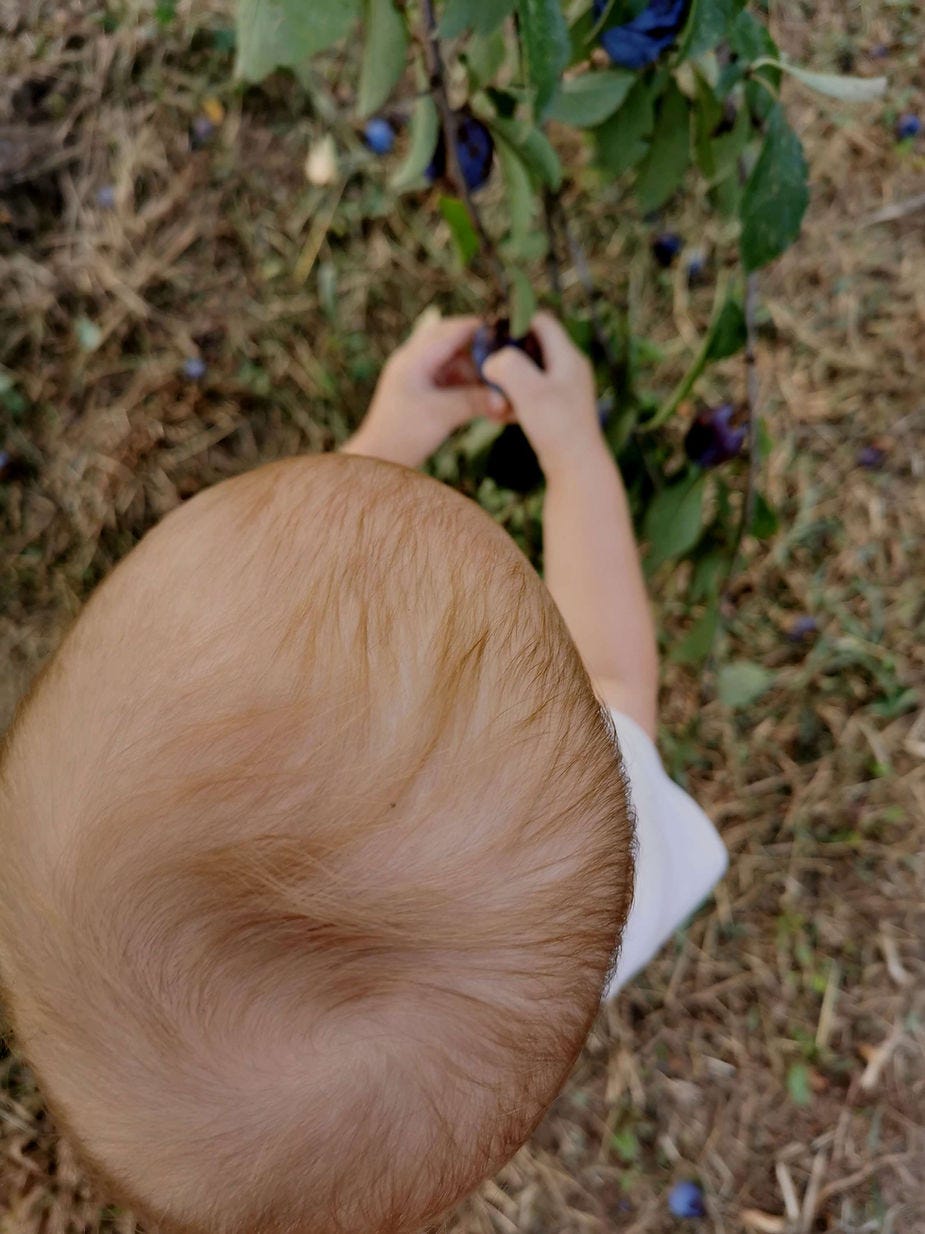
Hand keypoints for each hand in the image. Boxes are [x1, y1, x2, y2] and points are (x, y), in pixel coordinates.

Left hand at [342, 313, 505, 468]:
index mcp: (414, 358)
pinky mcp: (424, 394)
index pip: (452, 330)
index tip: (510, 333)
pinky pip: (453, 383)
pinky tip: (491, 403)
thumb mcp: (441, 415)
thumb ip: (474, 402)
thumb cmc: (400, 435)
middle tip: (509, 361)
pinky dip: (472, 390)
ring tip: (503, 389)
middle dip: (483, 353)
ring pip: (457, 364)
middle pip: (455, 343)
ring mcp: (419, 377)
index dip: (481, 329)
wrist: (377, 460)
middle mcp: (415, 362)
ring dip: (479, 375)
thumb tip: (508, 400)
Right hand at [481, 312, 604, 479]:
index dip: (515, 323)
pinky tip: (505, 412)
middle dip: (509, 355)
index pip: (541, 321)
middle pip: (534, 345)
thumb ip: (507, 365)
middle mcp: (570, 368)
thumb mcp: (528, 390)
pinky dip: (518, 396)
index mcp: (568, 356)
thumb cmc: (556, 427)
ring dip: (511, 379)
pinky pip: (533, 392)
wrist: (576, 467)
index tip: (492, 337)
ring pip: (531, 371)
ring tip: (496, 394)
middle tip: (489, 368)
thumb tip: (492, 361)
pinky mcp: (560, 408)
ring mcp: (566, 389)